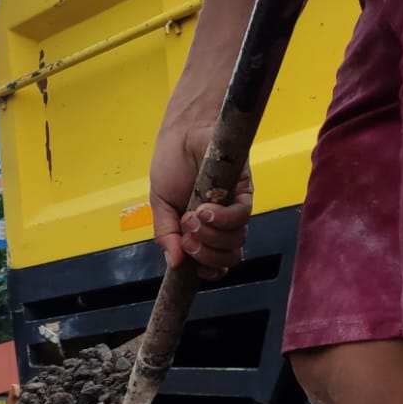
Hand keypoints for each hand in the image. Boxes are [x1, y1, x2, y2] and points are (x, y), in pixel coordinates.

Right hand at [151, 122, 252, 280]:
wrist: (182, 132)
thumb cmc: (171, 164)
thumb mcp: (159, 204)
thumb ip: (165, 234)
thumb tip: (174, 263)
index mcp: (200, 231)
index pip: (213, 263)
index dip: (208, 271)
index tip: (194, 270)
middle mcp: (220, 224)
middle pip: (227, 257)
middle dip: (206, 256)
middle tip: (187, 238)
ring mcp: (233, 208)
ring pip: (235, 241)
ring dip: (211, 236)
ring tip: (191, 217)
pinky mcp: (243, 192)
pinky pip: (241, 217)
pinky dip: (222, 219)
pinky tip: (205, 209)